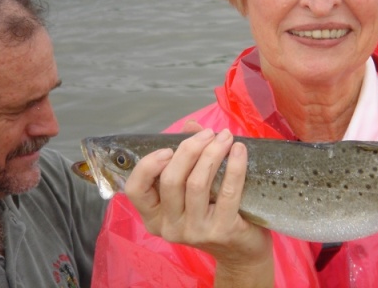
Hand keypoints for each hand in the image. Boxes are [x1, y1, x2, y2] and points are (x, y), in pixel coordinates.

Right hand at [124, 127, 272, 283]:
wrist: (241, 250)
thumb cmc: (213, 212)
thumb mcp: (194, 188)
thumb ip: (188, 157)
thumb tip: (191, 126)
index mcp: (155, 216)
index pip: (136, 190)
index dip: (148, 166)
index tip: (168, 148)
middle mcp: (169, 227)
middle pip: (171, 180)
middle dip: (190, 149)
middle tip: (209, 133)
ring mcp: (194, 232)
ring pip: (197, 183)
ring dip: (213, 153)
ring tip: (226, 137)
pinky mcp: (221, 231)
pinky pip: (227, 192)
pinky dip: (234, 166)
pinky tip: (240, 150)